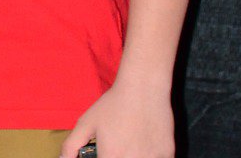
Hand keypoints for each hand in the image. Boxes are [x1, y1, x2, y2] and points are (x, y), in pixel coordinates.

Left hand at [60, 79, 174, 157]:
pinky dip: (150, 155)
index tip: (104, 153)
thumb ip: (72, 145)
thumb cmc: (112, 105)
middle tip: (116, 147)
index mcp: (111, 157)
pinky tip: (144, 145)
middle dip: (116, 156)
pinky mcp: (169, 154)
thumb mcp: (86, 123)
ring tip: (129, 143)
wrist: (143, 89)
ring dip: (134, 157)